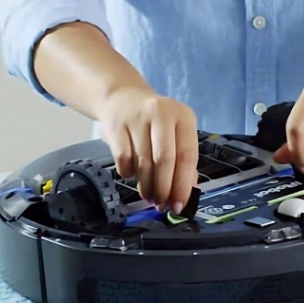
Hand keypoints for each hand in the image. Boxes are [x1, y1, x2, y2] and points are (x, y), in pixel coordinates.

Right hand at [96, 87, 198, 213]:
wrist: (122, 97)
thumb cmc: (154, 121)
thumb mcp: (175, 133)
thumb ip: (183, 159)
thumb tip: (186, 194)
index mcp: (183, 116)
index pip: (187, 155)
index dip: (183, 185)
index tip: (179, 205)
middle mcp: (161, 113)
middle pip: (164, 160)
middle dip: (164, 188)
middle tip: (162, 205)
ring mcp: (136, 118)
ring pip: (143, 162)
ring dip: (146, 186)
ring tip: (149, 196)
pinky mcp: (116, 126)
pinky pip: (123, 159)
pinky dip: (128, 173)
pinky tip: (132, 174)